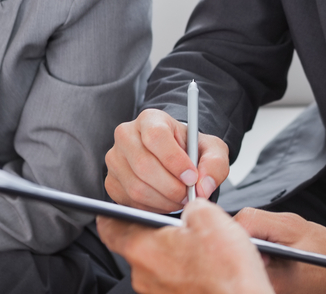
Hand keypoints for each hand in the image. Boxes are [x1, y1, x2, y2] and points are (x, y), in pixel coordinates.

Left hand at [97, 198, 271, 293]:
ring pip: (158, 264)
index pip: (110, 228)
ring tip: (203, 247)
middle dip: (158, 233)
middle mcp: (144, 275)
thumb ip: (191, 205)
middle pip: (139, 246)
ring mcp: (158, 293)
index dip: (111, 215)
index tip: (113, 209)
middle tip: (182, 224)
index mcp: (143, 249)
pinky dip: (185, 271)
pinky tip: (208, 266)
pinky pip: (172, 280)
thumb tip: (192, 209)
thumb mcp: (209, 216)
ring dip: (174, 253)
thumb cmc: (227, 271)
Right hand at [104, 108, 228, 212]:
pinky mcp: (111, 182)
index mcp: (151, 119)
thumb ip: (214, 164)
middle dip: (171, 187)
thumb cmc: (190, 150)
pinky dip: (152, 207)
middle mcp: (126, 135)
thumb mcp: (211, 149)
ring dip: (163, 200)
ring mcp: (115, 159)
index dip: (174, 160)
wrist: (173, 158)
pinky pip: (130, 201)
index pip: (156, 136)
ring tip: (180, 199)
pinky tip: (166, 201)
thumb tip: (204, 187)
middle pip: (143, 165)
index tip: (192, 177)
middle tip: (189, 195)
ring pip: (136, 187)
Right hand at [234, 207, 325, 293]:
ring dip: (247, 248)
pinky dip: (259, 251)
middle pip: (246, 222)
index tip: (223, 256)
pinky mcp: (291, 235)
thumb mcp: (291, 283)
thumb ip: (262, 274)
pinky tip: (262, 269)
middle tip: (233, 265)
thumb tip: (238, 272)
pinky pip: (266, 237)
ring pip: (254, 230)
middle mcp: (285, 221)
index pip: (245, 219)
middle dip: (235, 242)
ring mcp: (288, 227)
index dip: (228, 236)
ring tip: (247, 269)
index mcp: (286, 225)